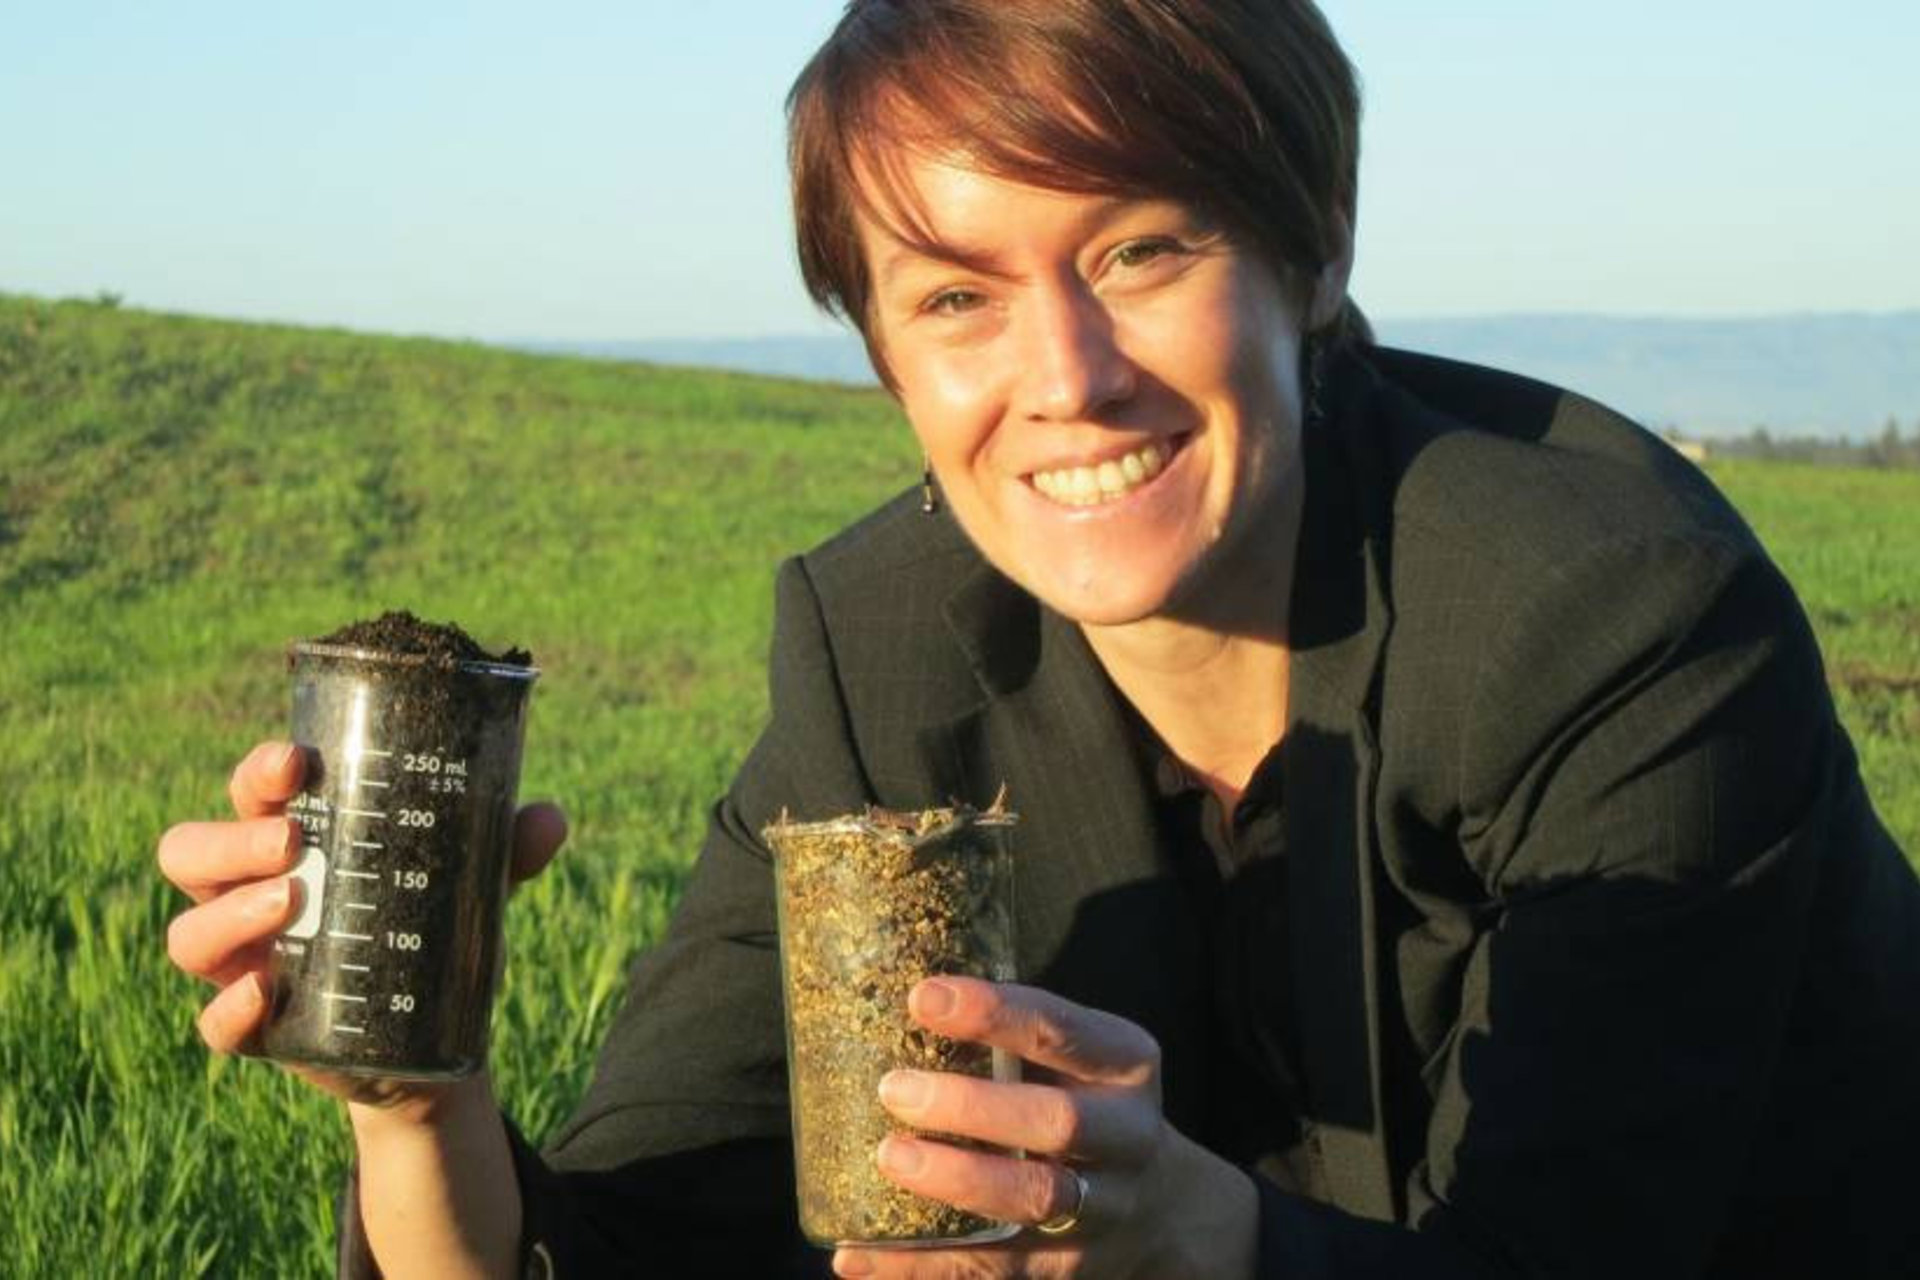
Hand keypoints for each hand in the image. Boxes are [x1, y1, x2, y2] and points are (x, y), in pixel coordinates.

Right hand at [158, 739, 567, 1117]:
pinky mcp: (255, 1027)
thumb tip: (547, 819)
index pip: (249, 793)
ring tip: (291, 904)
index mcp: (290, 839)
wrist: (435, 1037)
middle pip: (189, 852)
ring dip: (229, 914)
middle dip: (232, 838)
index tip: (298, 761)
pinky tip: (265, 993)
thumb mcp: (471, 883)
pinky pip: (213, 1025)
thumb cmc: (434, 928)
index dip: (259, 772)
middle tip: (294, 841)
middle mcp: (248, 893)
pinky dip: (229, 1010)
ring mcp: (243, 961)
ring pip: (188, 933)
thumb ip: (505, 848)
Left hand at [833, 977, 1257, 1278]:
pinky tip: (858, 1255)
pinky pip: (992, 1270)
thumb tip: (888, 998)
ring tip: (887, 1158)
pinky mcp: (1065, 1267)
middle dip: (972, 1106)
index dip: (994, 1012)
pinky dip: (920, 1266)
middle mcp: (1127, 1136)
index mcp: (1125, 1064)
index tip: (921, 997)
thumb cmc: (1081, 1099)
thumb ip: (1009, 1034)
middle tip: (894, 1088)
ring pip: (1035, 1198)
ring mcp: (1103, 1209)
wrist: (1161, 1205)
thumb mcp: (1075, 1056)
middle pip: (1058, 1122)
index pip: (1061, 1030)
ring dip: (956, 1179)